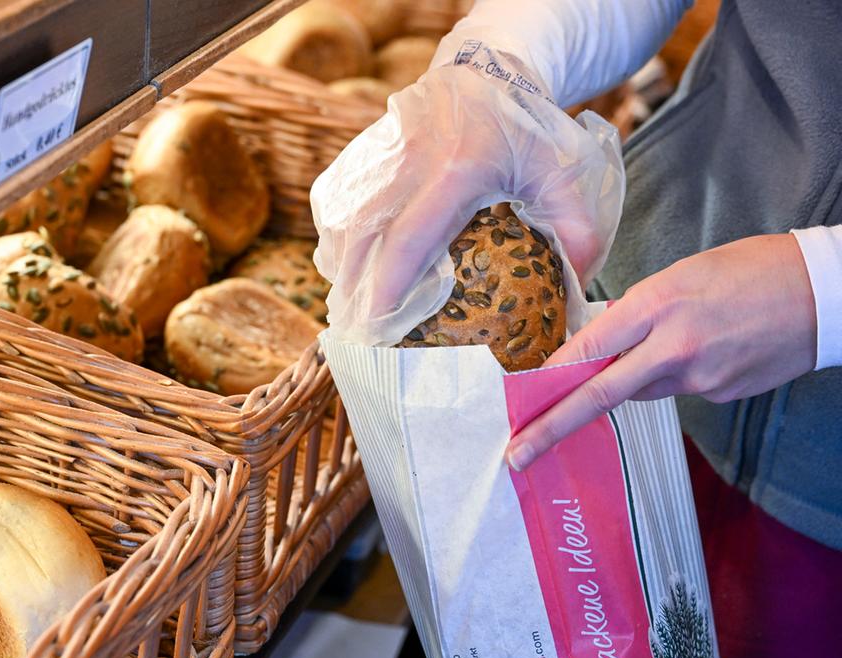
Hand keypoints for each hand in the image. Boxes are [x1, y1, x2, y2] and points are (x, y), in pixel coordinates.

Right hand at [310, 50, 624, 346]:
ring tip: (349, 304)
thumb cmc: (526, 128)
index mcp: (457, 170)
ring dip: (341, 266)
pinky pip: (334, 203)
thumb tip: (577, 290)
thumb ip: (579, 230)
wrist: (485, 69)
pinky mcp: (362, 151)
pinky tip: (346, 264)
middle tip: (359, 331)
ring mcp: (378, 154)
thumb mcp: (565, 172)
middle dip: (355, 289)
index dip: (389, 287)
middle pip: (362, 237)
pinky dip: (335, 238)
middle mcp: (408, 161)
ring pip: (341, 222)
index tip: (379, 325)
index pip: (409, 239)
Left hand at [506, 234, 817, 470]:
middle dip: (551, 428)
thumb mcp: (681, 274)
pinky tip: (709, 348)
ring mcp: (699, 378)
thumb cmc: (750, 270)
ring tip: (678, 338)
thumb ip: (637, 310)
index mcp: (658, 306)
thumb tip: (603, 343)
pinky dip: (675, 374)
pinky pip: (677, 390)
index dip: (548, 379)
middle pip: (598, 395)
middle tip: (516, 455)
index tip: (518, 402)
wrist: (825, 293)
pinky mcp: (720, 396)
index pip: (587, 351)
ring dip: (632, 377)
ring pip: (639, 390)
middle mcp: (673, 347)